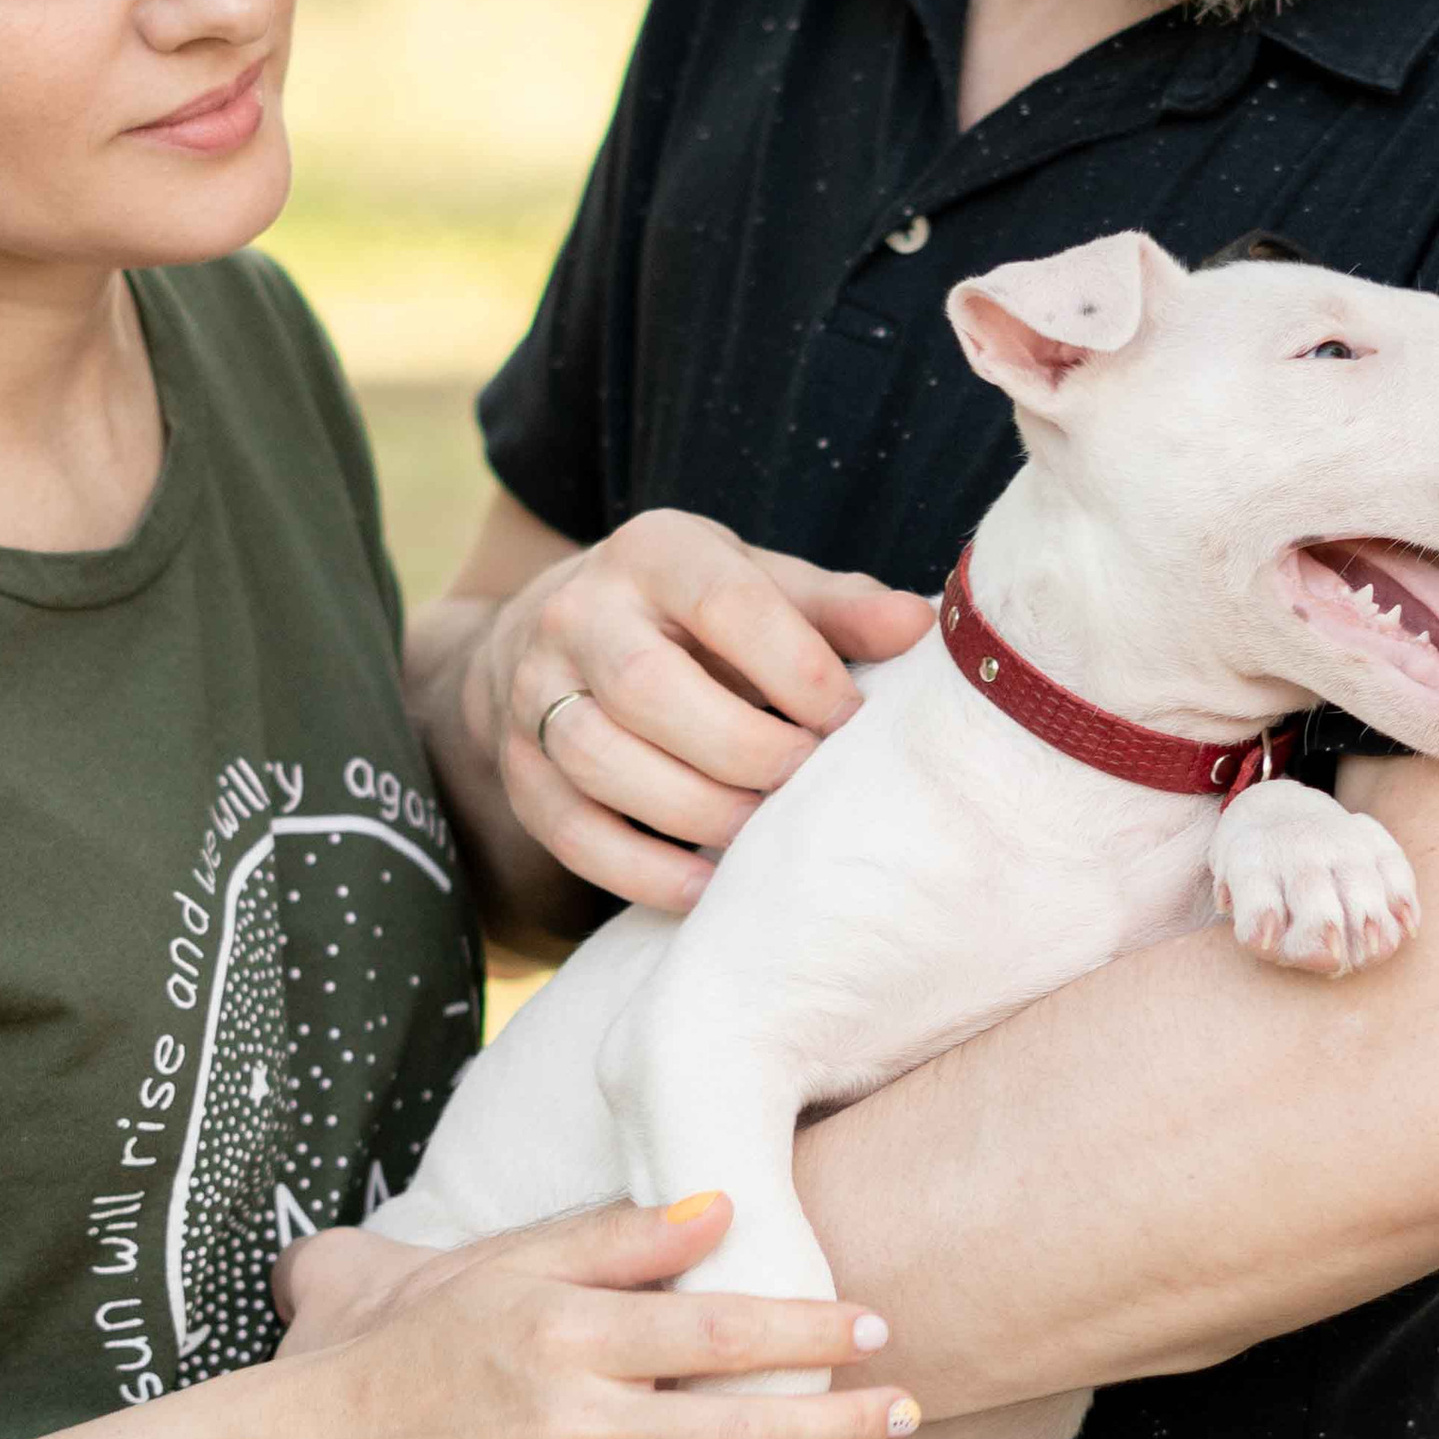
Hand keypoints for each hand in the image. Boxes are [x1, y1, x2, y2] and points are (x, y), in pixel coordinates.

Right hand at [280, 1192, 919, 1438]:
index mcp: (568, 1337)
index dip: (807, 1328)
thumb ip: (619, 1238)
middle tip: (908, 1405)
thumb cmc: (426, 1345)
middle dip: (842, 1421)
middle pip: (741, 1432)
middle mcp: (573, 1429)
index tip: (875, 1325)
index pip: (717, 1333)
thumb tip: (725, 1205)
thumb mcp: (509, 1266)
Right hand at [471, 513, 933, 911]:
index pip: (724, 602)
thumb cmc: (696, 615)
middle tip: (809, 782)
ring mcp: (534, 692)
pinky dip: (641, 870)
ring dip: (696, 809)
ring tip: (765, 832)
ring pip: (599, 759)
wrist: (560, 631)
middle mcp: (578, 612)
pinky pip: (568, 831)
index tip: (850, 720)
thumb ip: (837, 609)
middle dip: (745, 749)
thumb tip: (920, 627)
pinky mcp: (518, 768)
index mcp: (654, 552)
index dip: (796, 666)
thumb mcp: (761, 585)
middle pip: (648, 687)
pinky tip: (708, 886)